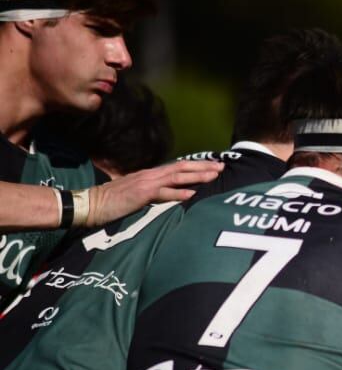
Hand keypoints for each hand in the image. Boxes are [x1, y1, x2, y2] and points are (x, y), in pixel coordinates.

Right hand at [89, 159, 223, 225]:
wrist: (91, 204)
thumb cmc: (113, 201)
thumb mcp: (137, 193)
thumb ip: (154, 191)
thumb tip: (170, 193)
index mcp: (150, 174)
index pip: (177, 166)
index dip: (196, 165)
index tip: (213, 165)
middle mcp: (150, 175)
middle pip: (181, 167)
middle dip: (203, 166)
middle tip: (222, 166)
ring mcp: (145, 183)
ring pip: (176, 177)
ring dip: (196, 176)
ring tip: (214, 175)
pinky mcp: (140, 194)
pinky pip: (162, 193)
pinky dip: (178, 193)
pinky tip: (192, 194)